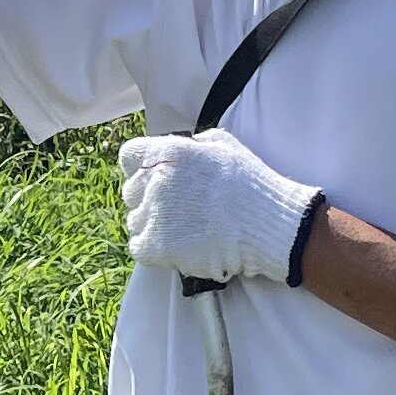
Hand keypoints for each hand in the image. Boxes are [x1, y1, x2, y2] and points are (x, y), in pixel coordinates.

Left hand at [117, 129, 325, 288]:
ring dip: (153, 226)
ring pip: (135, 221)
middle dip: (149, 199)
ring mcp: (154, 213)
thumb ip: (195, 144)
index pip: (130, 156)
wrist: (266, 224)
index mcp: (169, 152)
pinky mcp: (156, 245)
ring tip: (182, 230)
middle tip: (177, 210)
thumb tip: (185, 147)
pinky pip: (138, 247)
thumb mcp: (225, 145)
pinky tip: (175, 246)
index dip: (142, 169)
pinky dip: (153, 249)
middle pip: (131, 191)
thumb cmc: (251, 186)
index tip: (155, 180)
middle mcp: (155, 180)